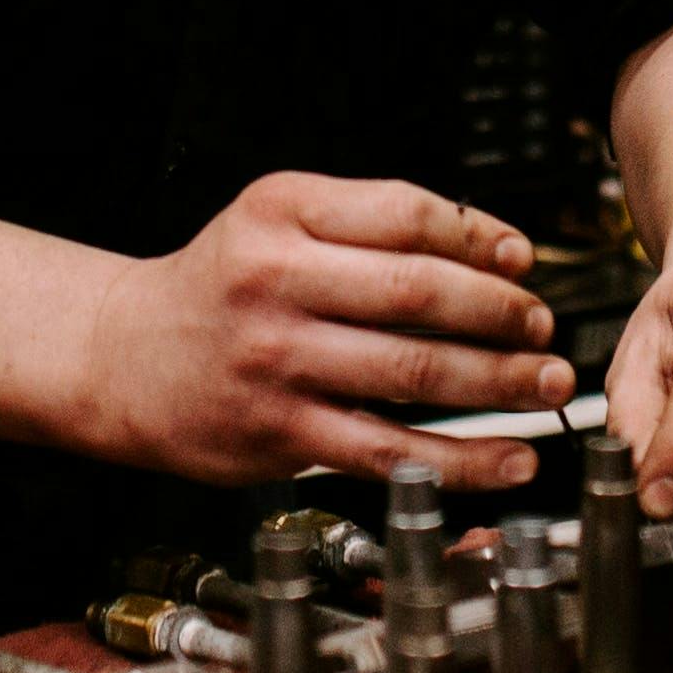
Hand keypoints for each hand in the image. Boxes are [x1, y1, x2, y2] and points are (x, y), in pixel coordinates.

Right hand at [69, 172, 581, 490]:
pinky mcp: (281, 431)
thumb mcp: (275, 220)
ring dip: (498, 381)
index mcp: (282, 212)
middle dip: (501, 312)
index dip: (479, 236)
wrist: (123, 357)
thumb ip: (366, 223)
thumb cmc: (219, 285)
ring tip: (549, 385)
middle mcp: (276, 280)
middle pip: (416, 291)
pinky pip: (387, 450)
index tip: (523, 258)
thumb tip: (489, 250)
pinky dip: (459, 459)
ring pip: (412, 371)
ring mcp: (277, 360)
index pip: (404, 213)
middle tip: (546, 327)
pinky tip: (506, 460)